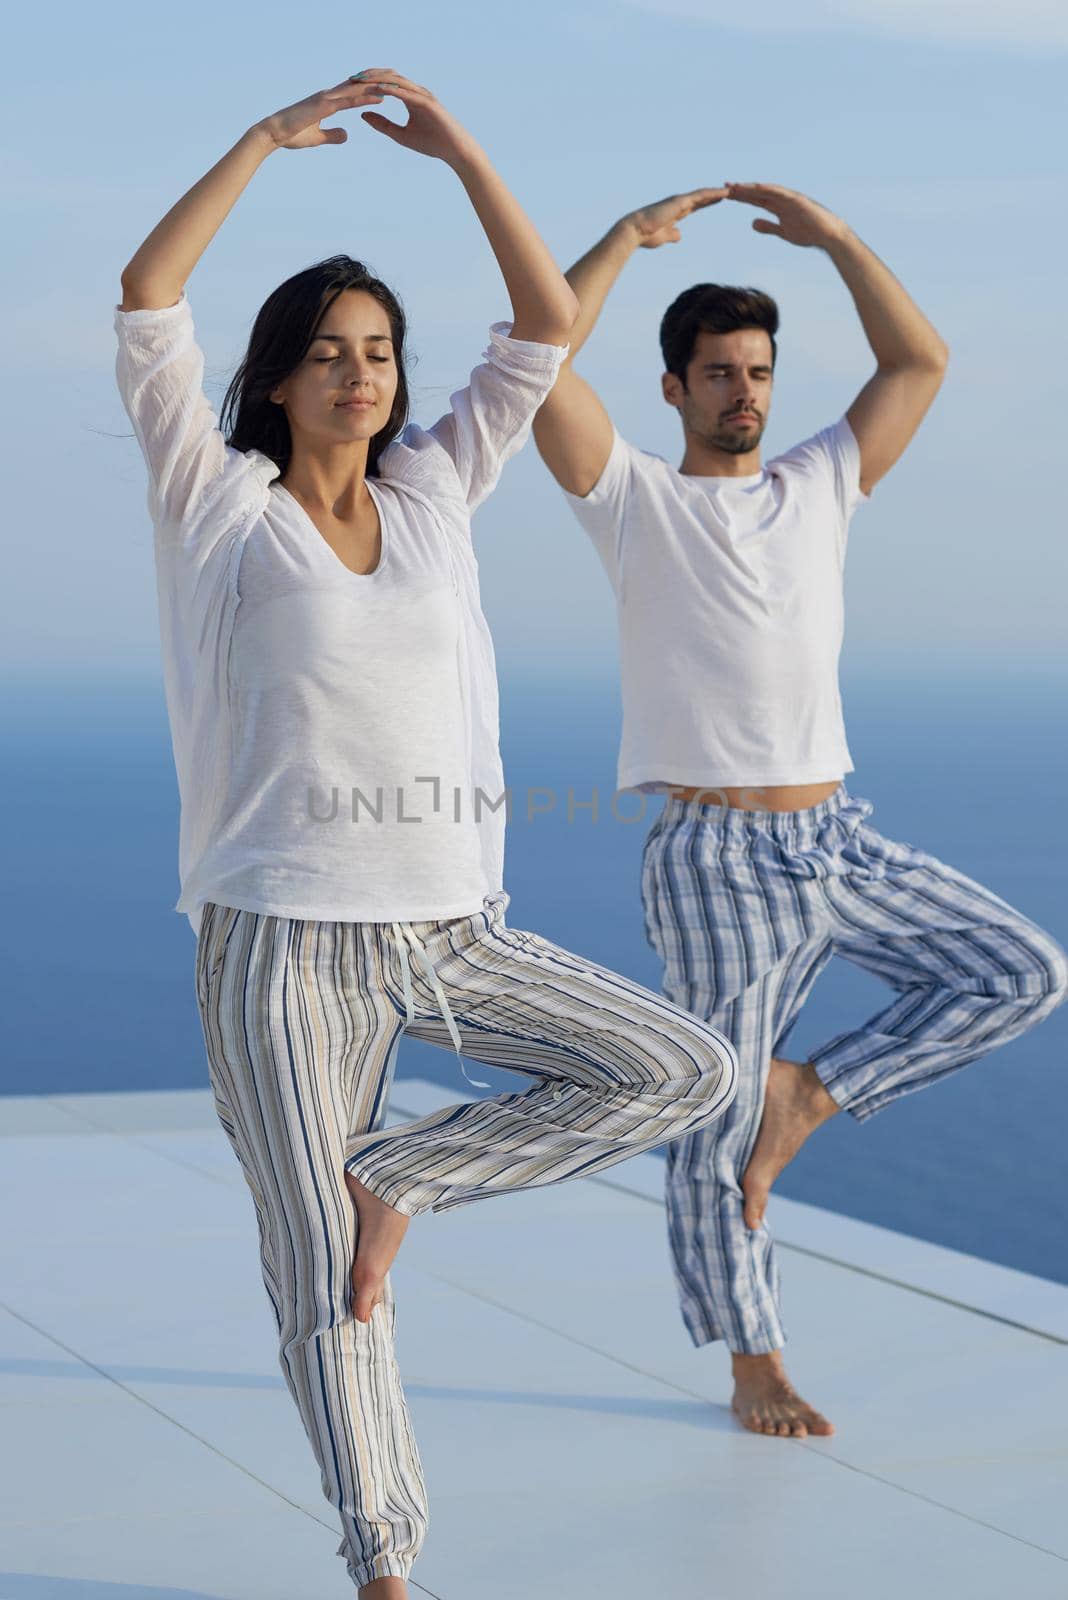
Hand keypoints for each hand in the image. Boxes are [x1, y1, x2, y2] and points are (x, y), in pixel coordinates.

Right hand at [257, 77, 386, 149]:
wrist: (274, 133)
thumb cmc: (292, 135)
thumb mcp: (317, 137)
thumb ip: (332, 135)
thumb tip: (346, 135)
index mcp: (328, 101)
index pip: (353, 92)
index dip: (370, 88)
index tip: (387, 87)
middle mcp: (329, 95)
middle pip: (359, 86)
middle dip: (379, 82)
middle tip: (399, 77)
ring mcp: (326, 98)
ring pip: (357, 90)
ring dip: (377, 87)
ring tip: (397, 85)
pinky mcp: (324, 106)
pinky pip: (349, 101)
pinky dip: (365, 99)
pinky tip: (380, 98)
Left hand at [354, 68, 481, 166]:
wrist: (456, 151)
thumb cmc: (433, 144)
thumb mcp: (401, 135)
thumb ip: (383, 124)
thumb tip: (362, 114)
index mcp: (409, 97)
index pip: (385, 83)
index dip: (368, 82)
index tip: (350, 83)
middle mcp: (415, 92)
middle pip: (389, 76)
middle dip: (369, 75)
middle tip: (350, 77)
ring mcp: (422, 95)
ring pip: (396, 81)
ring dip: (378, 79)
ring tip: (360, 80)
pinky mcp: (428, 102)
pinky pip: (406, 93)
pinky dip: (392, 89)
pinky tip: (378, 89)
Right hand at [622, 188, 729, 248]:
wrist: (635, 231)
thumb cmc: (646, 236)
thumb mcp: (664, 237)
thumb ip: (672, 235)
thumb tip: (679, 235)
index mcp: (676, 212)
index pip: (697, 205)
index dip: (708, 202)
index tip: (720, 200)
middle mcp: (679, 203)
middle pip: (703, 197)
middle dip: (716, 195)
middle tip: (732, 191)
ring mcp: (679, 201)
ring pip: (704, 194)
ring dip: (718, 192)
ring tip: (734, 189)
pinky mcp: (680, 202)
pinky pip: (701, 195)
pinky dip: (713, 193)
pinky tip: (724, 193)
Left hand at [723, 181, 846, 248]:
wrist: (829, 236)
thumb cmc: (809, 233)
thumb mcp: (783, 232)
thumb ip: (769, 226)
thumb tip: (752, 223)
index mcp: (778, 207)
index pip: (756, 200)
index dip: (742, 197)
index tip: (726, 196)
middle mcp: (782, 199)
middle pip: (758, 193)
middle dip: (742, 190)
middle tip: (725, 186)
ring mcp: (790, 198)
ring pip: (767, 190)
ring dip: (752, 187)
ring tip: (737, 186)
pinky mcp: (798, 200)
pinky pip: (782, 193)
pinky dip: (769, 188)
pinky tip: (757, 186)